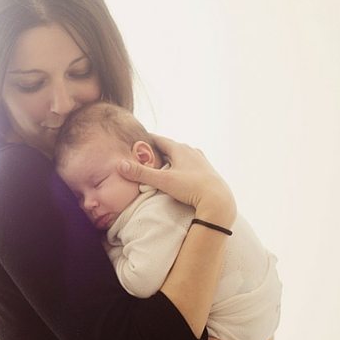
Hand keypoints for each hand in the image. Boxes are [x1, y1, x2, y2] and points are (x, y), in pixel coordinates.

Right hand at [118, 134, 235, 226]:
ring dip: (171, 158)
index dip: (147, 139)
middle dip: (158, 149)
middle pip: (170, 147)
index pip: (159, 139)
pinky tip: (179, 173)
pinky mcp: (207, 171)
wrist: (218, 201)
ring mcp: (201, 161)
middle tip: (145, 153)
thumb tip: (120, 165)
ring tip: (161, 163)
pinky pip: (190, 164)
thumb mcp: (163, 181)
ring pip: (181, 155)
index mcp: (180, 149)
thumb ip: (141, 173)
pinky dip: (181, 166)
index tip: (137, 139)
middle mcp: (191, 151)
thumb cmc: (191, 188)